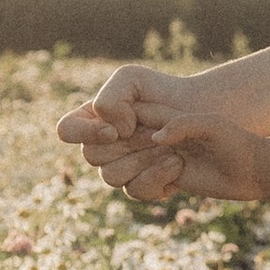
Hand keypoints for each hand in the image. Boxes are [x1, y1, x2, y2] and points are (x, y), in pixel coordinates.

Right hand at [58, 63, 218, 204]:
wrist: (203, 113)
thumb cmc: (164, 92)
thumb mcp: (132, 78)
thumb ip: (111, 98)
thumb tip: (114, 132)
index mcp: (92, 119)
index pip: (66, 130)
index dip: (84, 133)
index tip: (115, 131)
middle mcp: (101, 146)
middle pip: (90, 156)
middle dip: (126, 145)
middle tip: (155, 132)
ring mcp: (120, 167)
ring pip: (111, 177)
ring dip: (143, 160)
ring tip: (170, 146)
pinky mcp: (143, 185)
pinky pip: (135, 191)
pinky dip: (157, 177)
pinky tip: (176, 163)